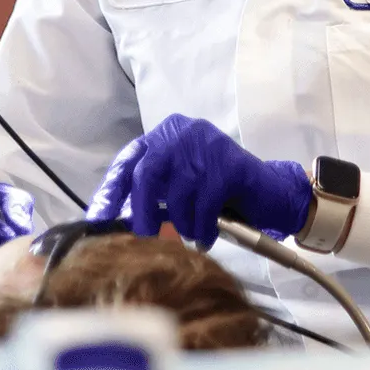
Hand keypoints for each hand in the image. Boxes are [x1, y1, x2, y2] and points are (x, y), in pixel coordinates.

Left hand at [90, 115, 311, 247]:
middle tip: (145, 236)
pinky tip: (209, 236)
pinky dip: (204, 227)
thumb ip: (152, 195)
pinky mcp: (230, 164)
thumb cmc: (220, 195)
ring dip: (183, 223)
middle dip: (143, 210)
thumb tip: (116, 219)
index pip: (128, 162)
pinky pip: (205, 204)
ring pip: (178, 193)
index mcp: (164, 136)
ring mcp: (208, 145)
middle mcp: (183, 133)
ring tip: (194, 234)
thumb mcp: (180, 189)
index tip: (98, 220)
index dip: (112, 193)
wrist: (271, 193)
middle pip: (148, 173)